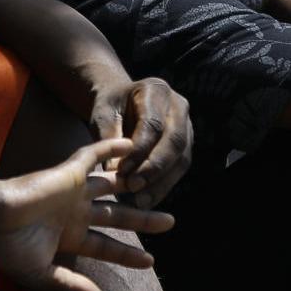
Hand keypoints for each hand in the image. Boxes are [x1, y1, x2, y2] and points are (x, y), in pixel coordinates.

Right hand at [0, 138, 176, 290]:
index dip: (127, 254)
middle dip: (143, 220)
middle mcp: (74, 212)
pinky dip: (111, 149)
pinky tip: (132, 144)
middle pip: (117, 216)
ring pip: (113, 186)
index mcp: (68, 236)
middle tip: (169, 223)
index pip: (106, 246)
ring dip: (134, 184)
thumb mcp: (42, 273)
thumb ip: (72, 284)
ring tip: (159, 178)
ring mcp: (72, 191)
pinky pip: (93, 155)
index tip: (149, 260)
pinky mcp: (68, 171)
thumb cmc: (9, 247)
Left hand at [88, 78, 192, 208]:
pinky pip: (180, 168)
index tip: (122, 170)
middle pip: (174, 141)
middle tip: (133, 187)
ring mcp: (187, 125)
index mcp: (155, 90)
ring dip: (161, 182)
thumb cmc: (111, 109)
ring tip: (140, 200)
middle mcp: (178, 105)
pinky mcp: (188, 145)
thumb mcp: (103, 116)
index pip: (153, 124)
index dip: (139, 150)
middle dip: (154, 168)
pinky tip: (148, 200)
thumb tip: (115, 169)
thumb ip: (108, 138)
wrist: (123, 105)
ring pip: (181, 157)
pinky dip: (164, 185)